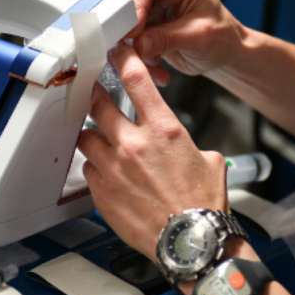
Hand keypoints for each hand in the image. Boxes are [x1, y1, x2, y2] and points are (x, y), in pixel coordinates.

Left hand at [78, 42, 228, 260]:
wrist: (191, 242)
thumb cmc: (202, 206)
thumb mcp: (208, 160)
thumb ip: (187, 144)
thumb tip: (183, 146)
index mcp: (164, 130)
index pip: (136, 80)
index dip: (123, 60)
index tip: (117, 53)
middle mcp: (134, 144)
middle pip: (99, 104)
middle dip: (96, 96)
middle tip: (96, 94)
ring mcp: (114, 168)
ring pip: (87, 137)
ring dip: (94, 135)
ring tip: (103, 141)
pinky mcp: (102, 192)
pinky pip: (88, 169)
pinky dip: (95, 167)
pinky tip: (108, 173)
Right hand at [125, 0, 245, 85]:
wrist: (228, 55)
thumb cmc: (224, 38)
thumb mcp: (198, 37)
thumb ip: (165, 38)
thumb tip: (137, 44)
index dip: (134, 4)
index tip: (133, 29)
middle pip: (130, 1)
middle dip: (130, 29)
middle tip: (133, 49)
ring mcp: (155, 8)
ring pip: (126, 23)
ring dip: (134, 47)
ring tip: (152, 61)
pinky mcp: (149, 26)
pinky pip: (132, 39)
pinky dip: (138, 55)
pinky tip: (155, 64)